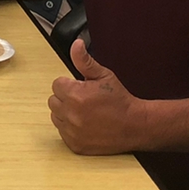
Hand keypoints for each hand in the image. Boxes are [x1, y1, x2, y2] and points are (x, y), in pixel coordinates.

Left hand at [47, 39, 144, 154]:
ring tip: (85, 112)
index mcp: (75, 95)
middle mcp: (70, 114)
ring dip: (66, 113)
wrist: (135, 126)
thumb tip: (76, 45)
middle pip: (54, 100)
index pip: (57, 84)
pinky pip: (62, 132)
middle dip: (66, 98)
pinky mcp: (74, 144)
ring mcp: (72, 131)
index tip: (82, 88)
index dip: (70, 85)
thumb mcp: (104, 76)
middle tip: (84, 100)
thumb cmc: (120, 101)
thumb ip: (85, 61)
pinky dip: (70, 128)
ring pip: (56, 116)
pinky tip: (86, 124)